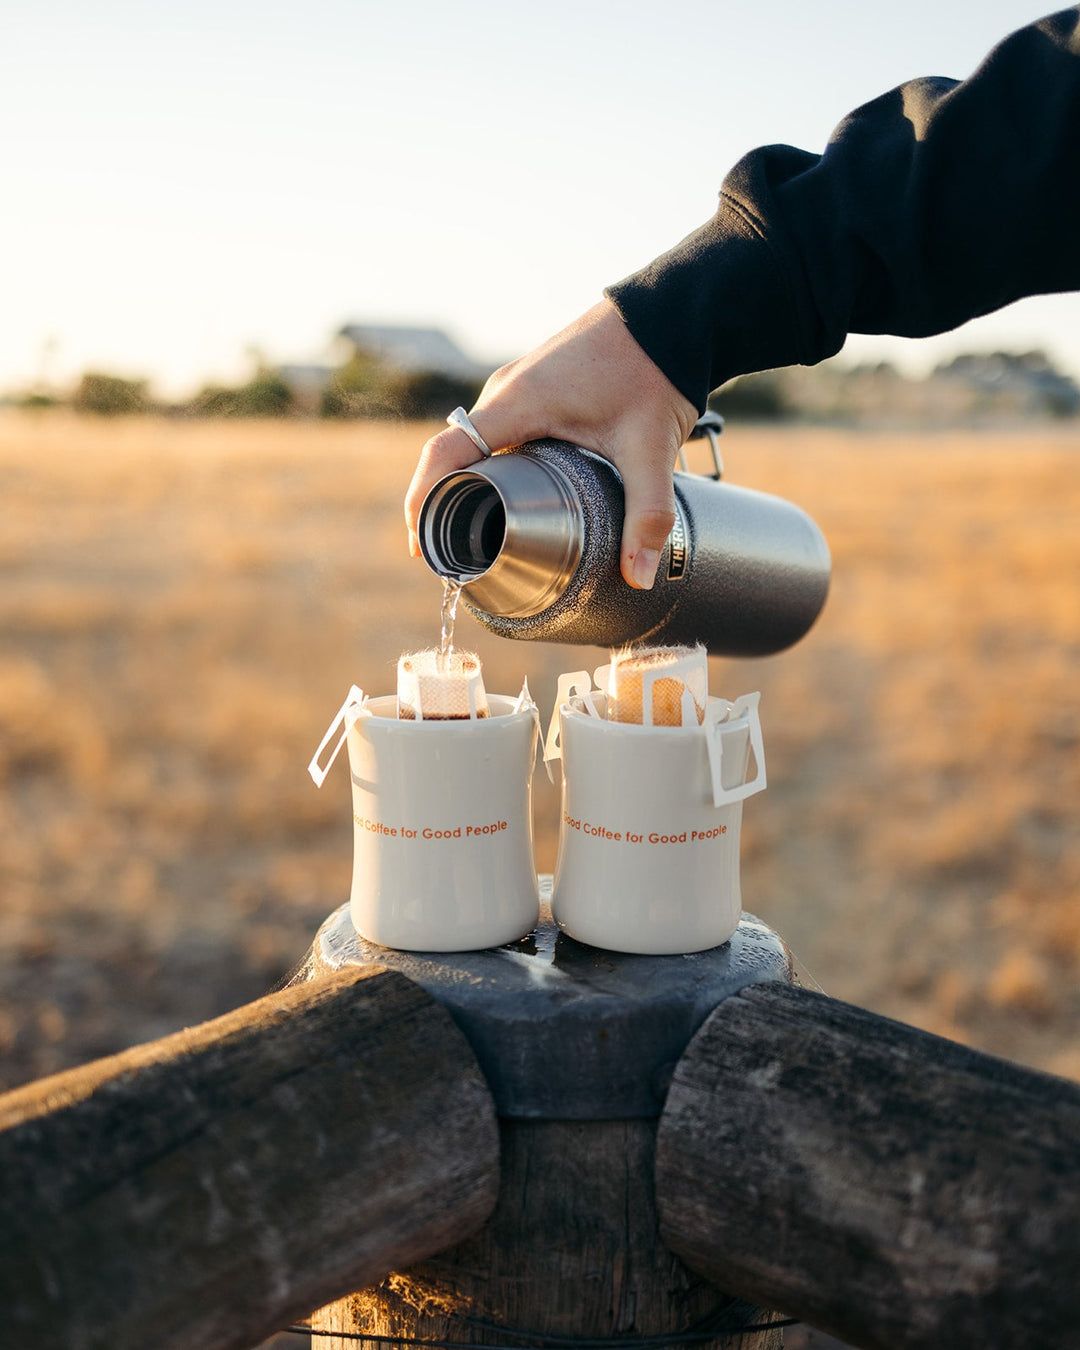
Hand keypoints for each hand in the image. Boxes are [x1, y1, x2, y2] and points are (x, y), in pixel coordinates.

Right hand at [404, 299, 696, 588]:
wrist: (673, 315)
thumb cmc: (653, 369)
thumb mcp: (650, 449)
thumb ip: (647, 514)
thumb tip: (641, 575)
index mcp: (518, 402)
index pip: (446, 453)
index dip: (423, 501)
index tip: (421, 548)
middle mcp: (507, 392)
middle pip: (455, 454)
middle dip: (446, 504)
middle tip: (454, 555)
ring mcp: (518, 387)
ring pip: (479, 445)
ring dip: (472, 484)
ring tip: (478, 533)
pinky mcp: (535, 388)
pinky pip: (499, 432)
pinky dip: (496, 465)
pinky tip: (513, 495)